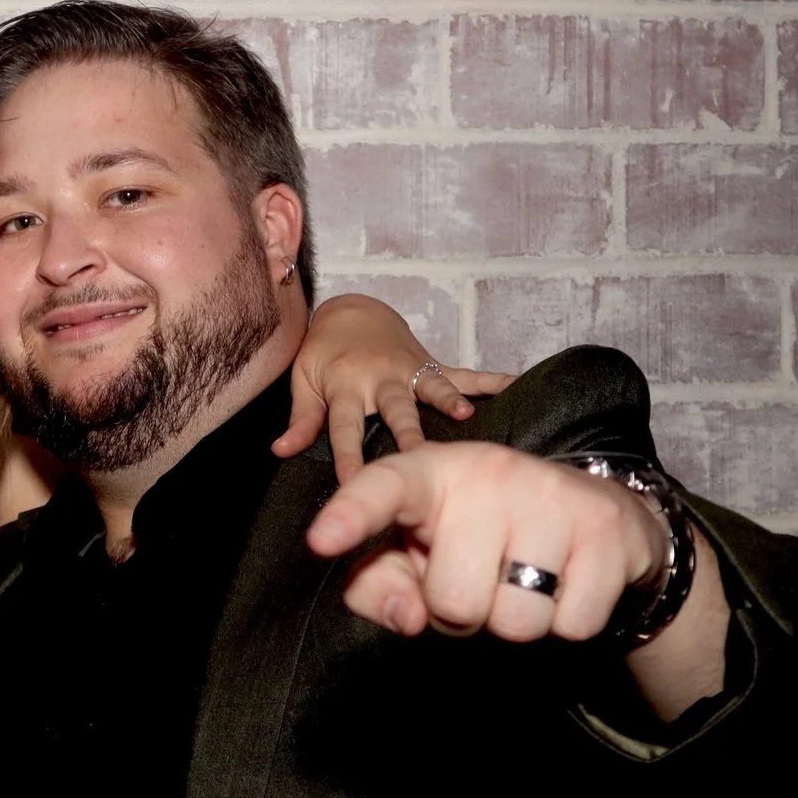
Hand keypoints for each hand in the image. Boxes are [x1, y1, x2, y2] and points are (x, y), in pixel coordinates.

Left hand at [275, 294, 515, 480]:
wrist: (350, 311)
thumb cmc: (323, 353)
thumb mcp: (303, 382)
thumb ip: (301, 420)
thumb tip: (281, 452)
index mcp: (346, 386)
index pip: (344, 429)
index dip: (348, 458)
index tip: (353, 486)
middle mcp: (381, 378)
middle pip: (395, 410)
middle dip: (408, 434)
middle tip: (420, 460)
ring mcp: (409, 370)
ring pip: (432, 387)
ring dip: (449, 400)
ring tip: (465, 416)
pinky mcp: (429, 364)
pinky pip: (463, 373)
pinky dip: (490, 379)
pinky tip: (516, 384)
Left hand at [306, 442, 663, 643]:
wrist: (596, 517)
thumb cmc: (481, 538)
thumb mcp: (415, 555)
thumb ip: (377, 586)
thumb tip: (409, 617)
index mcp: (430, 474)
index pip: (384, 488)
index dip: (352, 515)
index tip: (321, 539)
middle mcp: (489, 472)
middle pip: (453, 602)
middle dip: (464, 613)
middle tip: (481, 575)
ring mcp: (550, 494)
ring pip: (516, 622)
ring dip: (516, 619)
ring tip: (523, 577)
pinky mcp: (604, 527)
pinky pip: (571, 625)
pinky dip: (568, 621)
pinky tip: (568, 580)